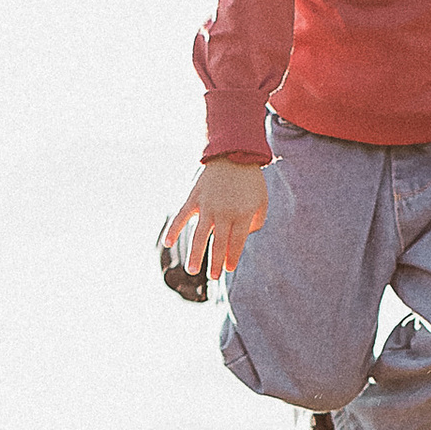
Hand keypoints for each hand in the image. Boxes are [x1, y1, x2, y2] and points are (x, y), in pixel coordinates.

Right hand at [161, 156, 267, 288]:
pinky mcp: (194, 198)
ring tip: (193, 270)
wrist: (233, 153)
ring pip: (199, 235)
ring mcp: (207, 205)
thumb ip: (256, 222)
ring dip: (195, 254)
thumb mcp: (262, 201)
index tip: (227, 268)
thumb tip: (243, 238)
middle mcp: (224, 212)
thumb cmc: (250, 180)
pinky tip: (168, 243)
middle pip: (219, 243)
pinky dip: (173, 229)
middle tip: (214, 276)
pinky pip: (181, 216)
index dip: (232, 257)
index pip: (236, 243)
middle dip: (216, 262)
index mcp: (242, 214)